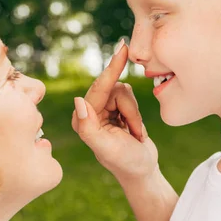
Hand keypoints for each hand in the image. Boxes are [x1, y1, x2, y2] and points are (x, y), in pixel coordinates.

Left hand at [72, 40, 158, 181]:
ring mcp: (102, 109)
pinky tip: (134, 132)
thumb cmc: (126, 163)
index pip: (98, 89)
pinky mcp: (115, 109)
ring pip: (124, 92)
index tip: (122, 49)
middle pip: (114, 90)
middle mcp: (88, 112)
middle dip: (129, 112)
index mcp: (82, 119)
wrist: (142, 171)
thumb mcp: (107, 149)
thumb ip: (89, 127)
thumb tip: (78, 100)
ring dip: (134, 115)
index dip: (112, 69)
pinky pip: (130, 98)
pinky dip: (136, 116)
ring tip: (133, 135)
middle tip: (135, 132)